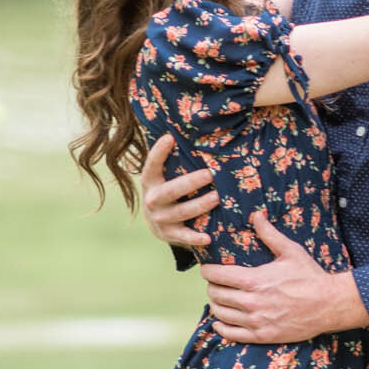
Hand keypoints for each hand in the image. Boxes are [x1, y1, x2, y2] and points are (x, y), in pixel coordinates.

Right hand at [140, 132, 219, 248]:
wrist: (155, 222)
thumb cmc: (166, 189)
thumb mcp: (163, 175)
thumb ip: (171, 158)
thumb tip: (187, 130)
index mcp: (150, 180)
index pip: (152, 164)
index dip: (159, 151)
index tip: (170, 137)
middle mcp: (152, 199)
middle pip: (171, 191)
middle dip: (191, 182)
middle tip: (210, 174)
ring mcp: (159, 218)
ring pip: (182, 212)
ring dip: (201, 205)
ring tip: (218, 198)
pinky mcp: (168, 234)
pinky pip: (184, 236)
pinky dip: (195, 238)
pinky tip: (209, 237)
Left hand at [200, 211, 368, 341]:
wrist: (329, 304)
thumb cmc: (310, 276)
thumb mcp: (290, 251)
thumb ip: (269, 234)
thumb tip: (256, 215)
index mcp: (253, 280)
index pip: (216, 275)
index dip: (208, 271)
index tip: (208, 269)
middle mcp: (250, 302)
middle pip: (215, 294)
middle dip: (212, 287)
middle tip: (216, 284)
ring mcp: (255, 320)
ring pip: (220, 314)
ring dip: (215, 305)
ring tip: (219, 300)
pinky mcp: (262, 335)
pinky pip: (231, 334)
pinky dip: (221, 327)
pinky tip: (220, 322)